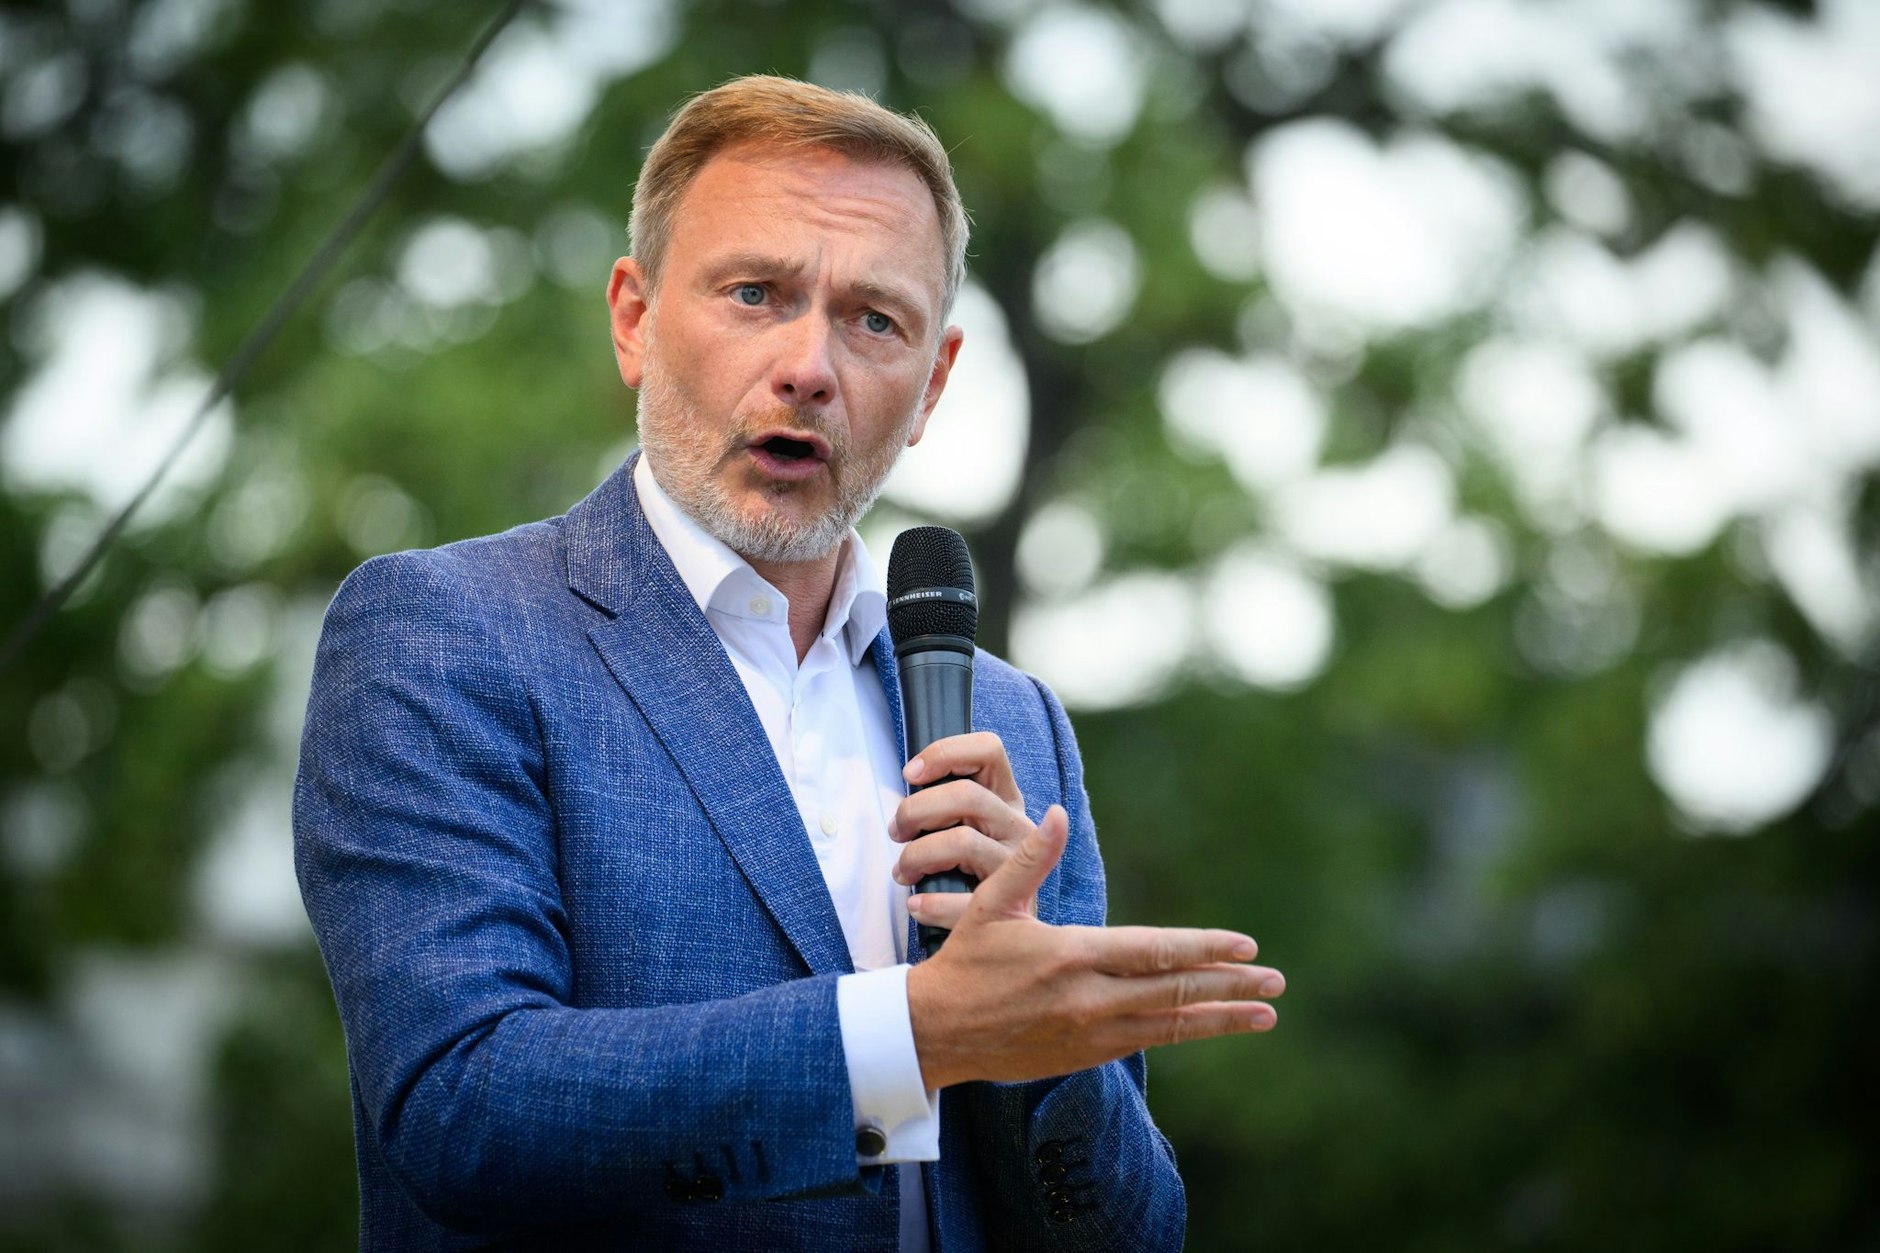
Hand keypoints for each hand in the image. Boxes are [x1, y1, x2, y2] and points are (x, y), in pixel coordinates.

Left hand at [891, 732, 1034, 923]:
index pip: (989, 749)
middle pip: (966, 795)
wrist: (1010, 926)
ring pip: (962, 842)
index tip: (909, 774)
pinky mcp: (1011, 905)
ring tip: (903, 873)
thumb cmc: (973, 868)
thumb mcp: (969, 825)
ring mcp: (1018, 864)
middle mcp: (1017, 825)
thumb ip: (944, 802)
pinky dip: (932, 905)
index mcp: (1006, 797)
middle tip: (896, 832)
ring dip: (917, 856)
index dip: (944, 752)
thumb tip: (907, 787)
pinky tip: (917, 906)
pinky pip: (966, 901)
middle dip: (916, 810)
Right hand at [906, 808, 1283, 1090]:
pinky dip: (1182, 1031)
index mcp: (1072, 956)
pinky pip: (1147, 1041)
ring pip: (1171, 1024)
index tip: (1246, 945)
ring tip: (1264, 1015)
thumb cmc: (965, 963)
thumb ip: (1031, 858)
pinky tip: (1208, 1024)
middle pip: (1175, 990)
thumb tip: (1057, 812)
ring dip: (1221, 1019)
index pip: (1155, 950)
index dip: (1205, 948)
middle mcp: (1090, 999)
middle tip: (1275, 981)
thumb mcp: (992, 904)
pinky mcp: (1085, 1055)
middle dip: (1231, 986)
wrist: (935, 1032)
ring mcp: (1091, 1033)